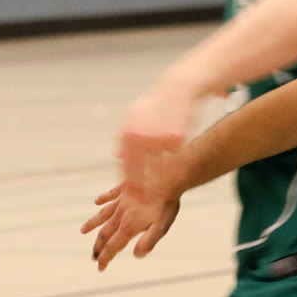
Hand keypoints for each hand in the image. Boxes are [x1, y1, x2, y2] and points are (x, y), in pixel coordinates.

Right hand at [80, 183, 180, 270]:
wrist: (164, 178)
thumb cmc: (165, 204)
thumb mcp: (161, 228)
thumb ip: (148, 242)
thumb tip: (137, 255)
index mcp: (128, 227)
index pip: (113, 247)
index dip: (106, 258)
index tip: (100, 268)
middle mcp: (121, 215)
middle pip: (105, 233)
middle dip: (98, 247)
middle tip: (93, 257)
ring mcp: (121, 201)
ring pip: (103, 214)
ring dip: (92, 224)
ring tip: (83, 230)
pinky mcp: (124, 188)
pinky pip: (110, 195)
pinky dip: (102, 199)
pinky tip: (96, 201)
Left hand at [117, 78, 196, 201]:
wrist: (176, 89)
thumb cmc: (153, 106)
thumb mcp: (133, 118)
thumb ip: (124, 140)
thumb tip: (118, 159)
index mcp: (128, 134)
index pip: (126, 165)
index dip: (127, 184)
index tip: (128, 200)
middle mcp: (142, 137)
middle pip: (140, 171)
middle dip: (140, 191)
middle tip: (141, 208)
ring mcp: (160, 138)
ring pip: (158, 169)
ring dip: (158, 186)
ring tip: (157, 200)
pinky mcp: (177, 138)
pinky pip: (175, 161)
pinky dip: (174, 174)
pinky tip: (175, 184)